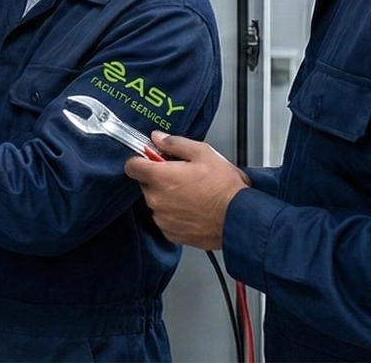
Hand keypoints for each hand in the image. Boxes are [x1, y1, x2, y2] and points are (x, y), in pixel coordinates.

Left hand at [124, 132, 249, 249]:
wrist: (238, 218)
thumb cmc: (224, 187)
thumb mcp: (203, 153)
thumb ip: (175, 143)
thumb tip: (158, 138)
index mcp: (160, 177)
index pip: (131, 165)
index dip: (141, 159)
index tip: (152, 158)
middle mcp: (155, 200)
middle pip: (146, 183)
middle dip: (160, 178)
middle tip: (183, 174)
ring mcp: (161, 218)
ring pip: (157, 201)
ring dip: (168, 196)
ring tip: (193, 193)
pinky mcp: (170, 233)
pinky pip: (166, 218)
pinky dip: (175, 213)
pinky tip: (193, 208)